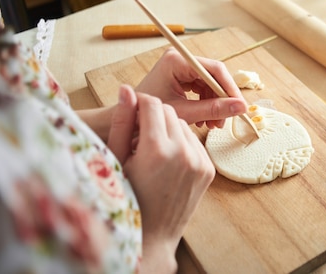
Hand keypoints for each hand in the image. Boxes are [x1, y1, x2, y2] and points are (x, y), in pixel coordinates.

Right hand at [107, 85, 215, 271]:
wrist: (151, 237)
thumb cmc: (124, 198)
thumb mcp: (117, 159)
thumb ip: (123, 122)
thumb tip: (126, 88)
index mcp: (156, 150)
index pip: (152, 105)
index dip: (140, 105)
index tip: (132, 112)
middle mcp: (183, 153)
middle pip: (170, 113)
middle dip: (155, 117)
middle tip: (140, 135)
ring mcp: (199, 162)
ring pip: (184, 126)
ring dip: (169, 130)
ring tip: (153, 151)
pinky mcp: (208, 170)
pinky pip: (195, 143)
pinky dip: (182, 145)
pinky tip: (168, 161)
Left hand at [136, 47, 246, 128]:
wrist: (129, 120)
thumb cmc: (148, 116)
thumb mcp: (185, 113)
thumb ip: (213, 110)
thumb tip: (241, 108)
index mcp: (176, 61)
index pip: (214, 69)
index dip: (229, 88)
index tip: (239, 106)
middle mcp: (180, 59)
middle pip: (214, 76)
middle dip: (222, 99)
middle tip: (226, 119)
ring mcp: (181, 68)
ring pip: (210, 84)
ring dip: (215, 104)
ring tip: (214, 125)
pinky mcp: (181, 77)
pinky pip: (202, 88)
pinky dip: (207, 104)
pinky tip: (206, 120)